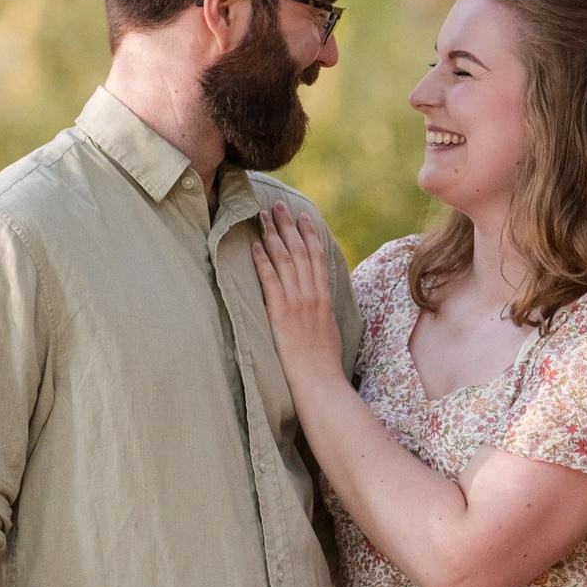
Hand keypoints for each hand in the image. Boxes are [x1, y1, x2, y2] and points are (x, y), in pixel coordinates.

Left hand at [254, 205, 346, 399]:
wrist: (321, 382)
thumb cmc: (325, 364)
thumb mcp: (331, 331)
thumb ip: (324, 312)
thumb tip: (321, 303)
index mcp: (324, 298)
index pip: (317, 257)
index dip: (309, 234)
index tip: (303, 216)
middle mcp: (312, 295)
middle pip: (300, 251)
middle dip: (288, 225)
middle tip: (279, 205)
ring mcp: (297, 303)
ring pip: (285, 260)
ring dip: (273, 235)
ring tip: (262, 216)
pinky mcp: (281, 314)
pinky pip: (271, 281)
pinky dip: (263, 262)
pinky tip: (254, 246)